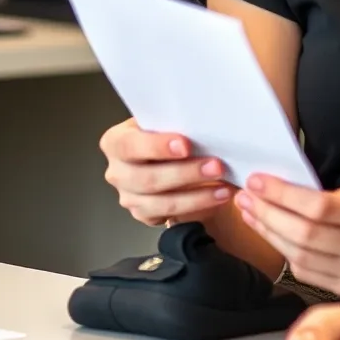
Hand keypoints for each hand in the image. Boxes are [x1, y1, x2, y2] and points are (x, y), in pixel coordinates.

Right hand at [99, 118, 231, 225]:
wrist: (174, 156)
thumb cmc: (171, 134)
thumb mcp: (168, 122)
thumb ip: (176, 125)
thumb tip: (204, 126)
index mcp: (116, 142)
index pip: (130, 145)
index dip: (156, 147)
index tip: (185, 146)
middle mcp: (117, 172)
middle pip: (146, 179)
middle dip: (185, 173)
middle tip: (216, 167)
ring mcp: (128, 197)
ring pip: (159, 203)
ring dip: (196, 197)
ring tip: (223, 188)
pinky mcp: (144, 215)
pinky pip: (169, 217)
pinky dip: (197, 208)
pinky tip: (217, 197)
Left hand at [235, 177, 339, 297]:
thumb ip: (339, 192)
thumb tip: (293, 194)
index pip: (320, 206)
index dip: (284, 195)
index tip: (258, 182)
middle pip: (304, 232)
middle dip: (268, 212)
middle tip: (246, 196)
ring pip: (298, 253)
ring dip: (267, 231)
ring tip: (249, 211)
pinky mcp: (339, 290)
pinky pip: (301, 269)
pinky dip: (279, 249)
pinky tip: (267, 232)